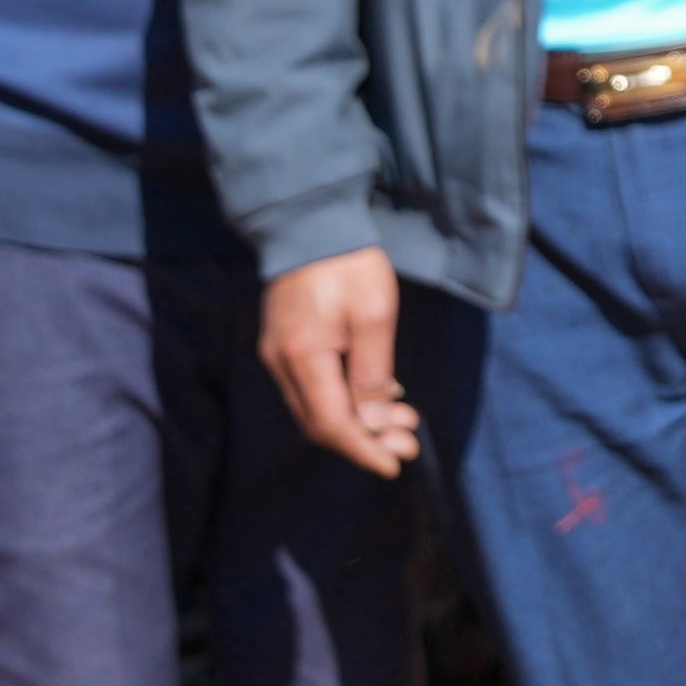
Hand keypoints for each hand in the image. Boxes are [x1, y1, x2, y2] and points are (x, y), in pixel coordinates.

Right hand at [263, 246, 419, 474]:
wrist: (311, 222)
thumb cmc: (348, 264)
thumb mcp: (374, 315)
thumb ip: (372, 372)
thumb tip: (373, 419)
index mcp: (303, 356)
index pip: (332, 424)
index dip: (363, 449)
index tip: (394, 463)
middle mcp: (281, 362)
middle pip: (320, 423)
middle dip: (366, 439)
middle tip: (408, 442)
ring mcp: (277, 354)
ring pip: (315, 408)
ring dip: (357, 421)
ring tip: (402, 421)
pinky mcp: (282, 344)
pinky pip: (311, 388)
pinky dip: (343, 400)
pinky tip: (376, 396)